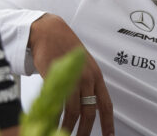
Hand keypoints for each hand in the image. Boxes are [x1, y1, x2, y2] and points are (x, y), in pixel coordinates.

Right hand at [28, 14, 113, 135]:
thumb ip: (86, 83)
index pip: (106, 104)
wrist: (48, 31)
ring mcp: (71, 78)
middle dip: (85, 131)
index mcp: (96, 76)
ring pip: (73, 111)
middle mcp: (86, 78)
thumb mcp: (81, 65)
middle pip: (89, 112)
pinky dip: (53, 117)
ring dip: (68, 128)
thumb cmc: (64, 46)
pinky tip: (50, 123)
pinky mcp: (55, 78)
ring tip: (62, 135)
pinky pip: (56, 104)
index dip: (108, 123)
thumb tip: (87, 103)